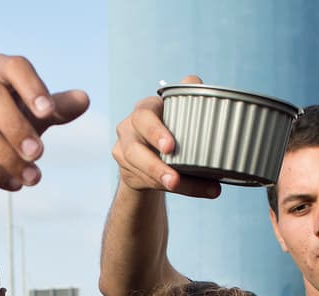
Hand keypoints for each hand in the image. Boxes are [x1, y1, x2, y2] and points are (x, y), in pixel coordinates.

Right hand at [0, 53, 88, 195]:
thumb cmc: (2, 120)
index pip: (14, 66)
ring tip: (32, 178)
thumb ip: (57, 108)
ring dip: (8, 157)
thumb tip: (84, 99)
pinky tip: (14, 185)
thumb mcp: (32, 114)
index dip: (32, 87)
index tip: (49, 113)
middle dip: (18, 127)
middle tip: (39, 155)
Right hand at [111, 75, 220, 198]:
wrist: (152, 148)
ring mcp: (125, 152)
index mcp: (144, 110)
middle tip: (174, 179)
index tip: (171, 147)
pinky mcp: (127, 171)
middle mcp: (129, 129)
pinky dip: (170, 189)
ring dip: (162, 181)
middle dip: (154, 166)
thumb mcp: (178, 109)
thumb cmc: (170, 124)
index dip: (155, 132)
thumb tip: (194, 81)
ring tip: (181, 189)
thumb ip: (187, 95)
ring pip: (140, 170)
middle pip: (134, 149)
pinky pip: (146, 182)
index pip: (144, 116)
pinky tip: (192, 190)